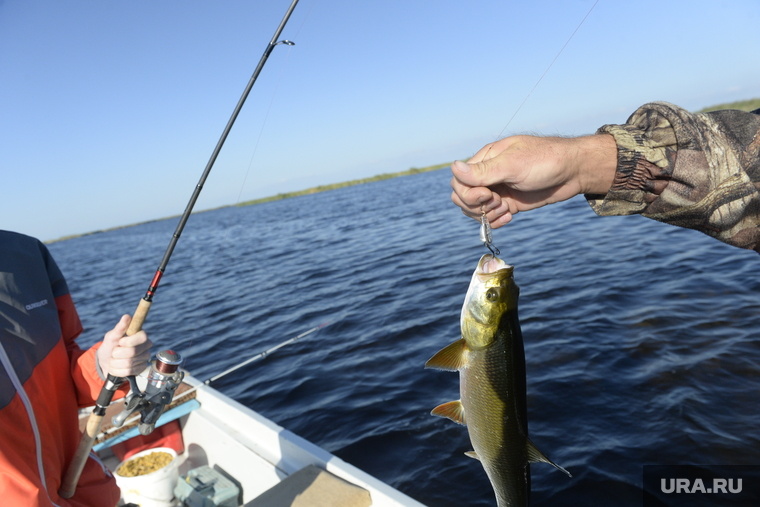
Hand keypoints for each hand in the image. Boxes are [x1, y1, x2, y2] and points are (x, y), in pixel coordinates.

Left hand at [96, 314, 151, 377]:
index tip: (120, 342)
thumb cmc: (110, 346)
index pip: (142, 337)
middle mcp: (146, 346)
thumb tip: (127, 316)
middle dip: (117, 353)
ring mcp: (144, 358)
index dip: (129, 341)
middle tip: (113, 352)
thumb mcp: (111, 337)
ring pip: (129, 363)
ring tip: (113, 361)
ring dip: (115, 363)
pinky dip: (117, 370)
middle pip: (133, 352)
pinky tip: (115, 367)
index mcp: (141, 335)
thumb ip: (119, 328)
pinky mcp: (141, 369)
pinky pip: (128, 372)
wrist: (105, 362)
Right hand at [450, 134, 616, 227]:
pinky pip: (490, 217)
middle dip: (476, 205)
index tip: (489, 194)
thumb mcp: (513, 165)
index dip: (468, 193)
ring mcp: (498, 190)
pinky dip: (495, 222)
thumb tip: (453, 167)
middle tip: (499, 202)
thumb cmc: (546, 160)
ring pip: (474, 209)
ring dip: (487, 214)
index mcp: (485, 160)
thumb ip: (483, 170)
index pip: (458, 181)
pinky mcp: (509, 203)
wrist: (573, 172)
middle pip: (462, 197)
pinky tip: (511, 217)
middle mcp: (488, 175)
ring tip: (507, 210)